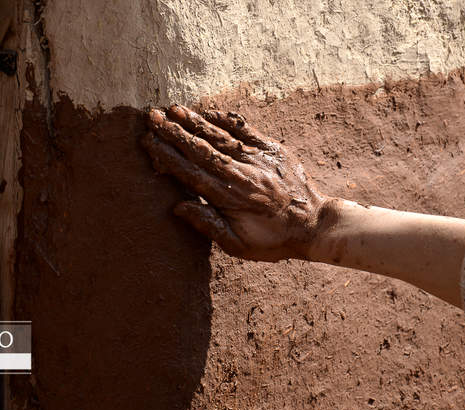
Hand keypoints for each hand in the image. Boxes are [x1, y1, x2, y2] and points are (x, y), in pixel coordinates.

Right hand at [142, 105, 329, 261]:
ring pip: (220, 136)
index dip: (167, 155)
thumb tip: (178, 207)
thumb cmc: (273, 240)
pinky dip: (226, 120)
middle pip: (201, 149)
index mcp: (230, 198)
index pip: (190, 172)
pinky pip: (245, 130)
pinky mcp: (272, 149)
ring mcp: (258, 159)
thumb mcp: (238, 245)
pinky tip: (209, 112)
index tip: (149, 141)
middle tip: (153, 116)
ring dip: (195, 122)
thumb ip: (208, 225)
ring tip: (174, 109)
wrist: (315, 225)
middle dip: (175, 132)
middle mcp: (241, 174)